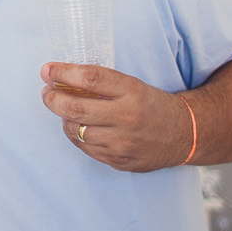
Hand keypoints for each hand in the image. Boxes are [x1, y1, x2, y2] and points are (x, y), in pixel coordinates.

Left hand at [40, 62, 192, 172]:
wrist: (184, 134)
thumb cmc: (152, 104)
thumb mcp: (133, 85)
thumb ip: (101, 83)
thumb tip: (61, 77)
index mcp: (132, 91)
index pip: (90, 78)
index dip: (63, 73)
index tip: (47, 70)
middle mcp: (127, 117)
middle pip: (75, 107)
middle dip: (52, 98)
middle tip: (47, 92)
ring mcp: (122, 142)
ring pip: (75, 130)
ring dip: (63, 118)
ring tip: (63, 109)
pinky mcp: (118, 160)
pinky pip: (85, 147)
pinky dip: (75, 134)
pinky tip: (77, 126)